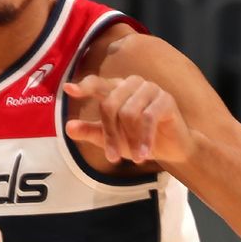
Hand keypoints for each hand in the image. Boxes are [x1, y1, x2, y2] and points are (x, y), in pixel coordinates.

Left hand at [64, 75, 195, 164]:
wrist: (172, 148)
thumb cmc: (139, 138)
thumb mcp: (112, 137)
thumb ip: (91, 131)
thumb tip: (68, 128)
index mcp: (117, 88)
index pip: (97, 83)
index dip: (83, 86)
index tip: (68, 89)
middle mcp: (131, 84)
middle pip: (109, 104)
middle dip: (110, 134)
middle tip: (113, 157)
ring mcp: (149, 89)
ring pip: (128, 112)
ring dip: (130, 140)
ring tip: (135, 157)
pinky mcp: (165, 99)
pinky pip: (148, 118)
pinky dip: (144, 139)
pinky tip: (144, 154)